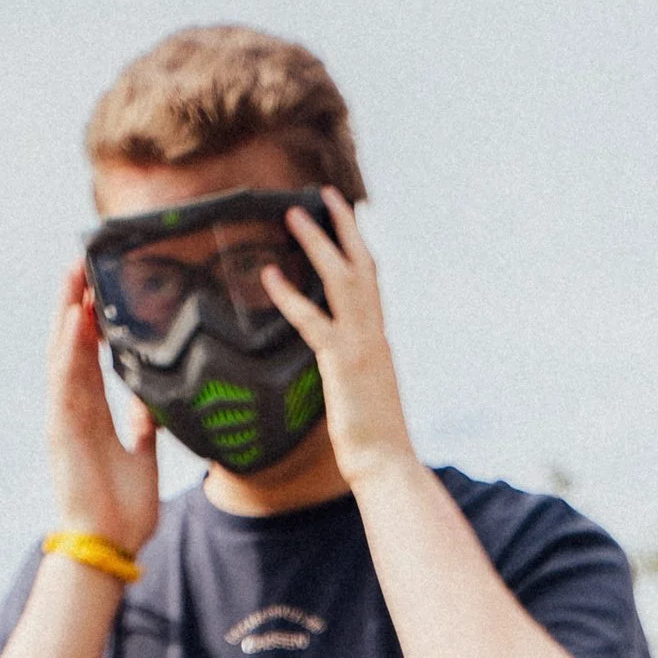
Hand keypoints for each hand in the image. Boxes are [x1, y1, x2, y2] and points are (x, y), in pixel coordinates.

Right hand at [45, 260, 162, 558]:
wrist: (111, 544)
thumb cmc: (124, 509)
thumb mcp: (142, 457)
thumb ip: (141, 428)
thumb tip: (150, 406)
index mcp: (92, 414)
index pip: (89, 356)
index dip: (92, 321)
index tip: (99, 288)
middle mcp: (73, 409)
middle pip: (71, 345)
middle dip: (75, 303)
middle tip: (82, 262)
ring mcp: (65, 416)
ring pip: (64, 353)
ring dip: (68, 312)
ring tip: (74, 274)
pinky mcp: (62, 429)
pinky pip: (66, 380)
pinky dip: (70, 348)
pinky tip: (75, 318)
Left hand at [262, 191, 414, 487]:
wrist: (387, 464)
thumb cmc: (375, 439)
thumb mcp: (363, 394)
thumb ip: (353, 369)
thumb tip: (339, 364)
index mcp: (379, 340)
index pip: (371, 281)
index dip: (358, 247)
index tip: (349, 217)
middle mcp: (374, 334)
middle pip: (362, 266)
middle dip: (344, 227)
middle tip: (324, 194)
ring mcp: (361, 346)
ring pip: (342, 280)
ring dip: (318, 243)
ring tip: (292, 214)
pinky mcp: (343, 363)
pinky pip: (313, 321)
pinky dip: (290, 295)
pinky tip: (269, 275)